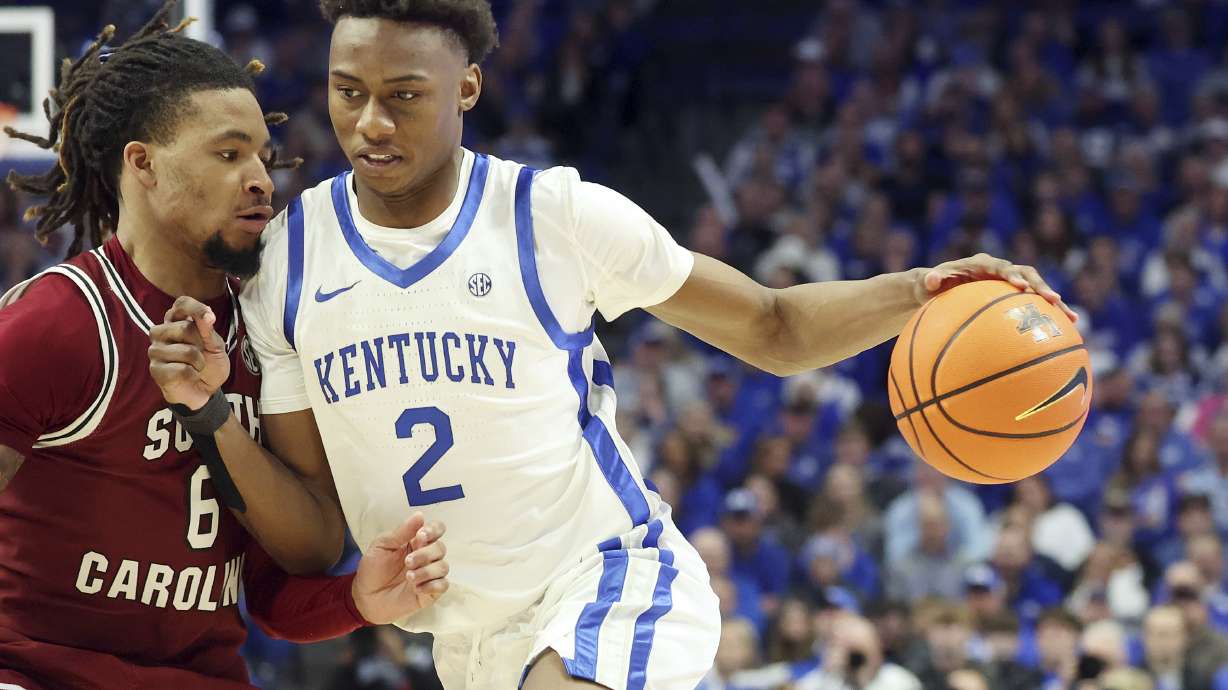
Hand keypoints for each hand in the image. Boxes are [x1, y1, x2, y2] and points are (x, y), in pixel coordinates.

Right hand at [148, 296, 228, 409]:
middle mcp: (162, 333)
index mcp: (176, 322)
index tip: (210, 316)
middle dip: (201, 344)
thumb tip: (207, 315)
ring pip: (185, 350)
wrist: (205, 392)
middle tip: (202, 353)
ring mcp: (156, 351)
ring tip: (196, 367)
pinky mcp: (155, 369)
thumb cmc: (209, 365)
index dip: (195, 308)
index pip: (181, 304)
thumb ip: (209, 331)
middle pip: (184, 328)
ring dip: (199, 362)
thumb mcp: (216, 347)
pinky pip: (180, 369)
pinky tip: (189, 376)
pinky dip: (192, 374)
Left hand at [352, 513, 448, 624]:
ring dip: (427, 571)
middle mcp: (426, 556)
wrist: (365, 598)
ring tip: (408, 577)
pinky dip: (432, 586)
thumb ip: (401, 532)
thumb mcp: (382, 546)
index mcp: (416, 542)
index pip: (437, 529)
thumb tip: (420, 515)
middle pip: (440, 548)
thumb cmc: (372, 570)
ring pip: (443, 566)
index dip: (434, 530)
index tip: (421, 535)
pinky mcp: (430, 593)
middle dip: (425, 554)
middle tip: (407, 562)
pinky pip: (443, 585)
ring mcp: (429, 575)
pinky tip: (416, 589)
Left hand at [914, 252, 1077, 321]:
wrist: (939, 287)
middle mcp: (1000, 270)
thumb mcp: (928, 283)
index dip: (1013, 275)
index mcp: (983, 264)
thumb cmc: (933, 286)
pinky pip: (1034, 305)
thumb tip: (929, 280)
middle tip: (1053, 300)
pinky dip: (1048, 316)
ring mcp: (1010, 282)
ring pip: (1037, 289)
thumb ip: (929, 279)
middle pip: (1027, 275)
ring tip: (1071, 318)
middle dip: (1041, 286)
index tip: (1020, 287)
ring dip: (1054, 302)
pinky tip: (1065, 333)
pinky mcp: (1014, 296)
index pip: (1002, 268)